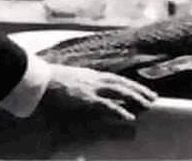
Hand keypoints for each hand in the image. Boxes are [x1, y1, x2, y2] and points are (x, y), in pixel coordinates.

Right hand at [41, 64, 158, 123]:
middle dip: (139, 90)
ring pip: (120, 91)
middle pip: (123, 83)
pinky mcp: (85, 98)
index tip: (142, 89)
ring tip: (149, 105)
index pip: (117, 78)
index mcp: (91, 75)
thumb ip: (80, 82)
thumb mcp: (69, 78)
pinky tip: (129, 117)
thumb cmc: (49, 80)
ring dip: (136, 98)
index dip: (131, 84)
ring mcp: (91, 87)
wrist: (37, 80)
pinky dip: (119, 111)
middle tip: (154, 97)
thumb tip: (84, 86)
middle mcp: (94, 79)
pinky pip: (107, 106)